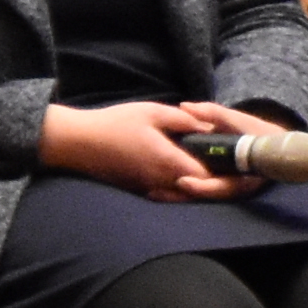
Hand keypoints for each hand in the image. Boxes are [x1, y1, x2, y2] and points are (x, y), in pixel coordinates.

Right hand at [43, 100, 226, 197]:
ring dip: (196, 183)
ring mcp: (149, 189)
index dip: (220, 167)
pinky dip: (178, 187)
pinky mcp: (140, 191)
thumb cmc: (116, 123)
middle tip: (219, 159)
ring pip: (183, 195)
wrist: (79, 142)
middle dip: (212, 178)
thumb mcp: (153, 112)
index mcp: (167, 161)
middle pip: (197, 189)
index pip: (206, 175)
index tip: (227, 154)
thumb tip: (210, 126)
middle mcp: (161, 181)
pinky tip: (180, 171)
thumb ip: (184, 120)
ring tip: (203, 163)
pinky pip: (167, 195)